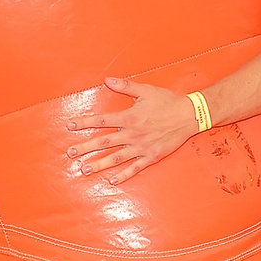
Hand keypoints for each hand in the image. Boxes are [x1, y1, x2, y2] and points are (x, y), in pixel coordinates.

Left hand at [69, 76, 202, 186]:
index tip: (70, 125)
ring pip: (116, 158)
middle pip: (104, 142)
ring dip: (99, 164)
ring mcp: (141, 148)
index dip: (84, 122)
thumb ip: (125, 86)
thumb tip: (107, 79)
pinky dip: (123, 175)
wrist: (190, 116)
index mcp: (129, 117)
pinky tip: (111, 180)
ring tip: (84, 169)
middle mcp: (132, 134)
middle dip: (85, 148)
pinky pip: (135, 168)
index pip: (101, 120)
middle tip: (70, 153)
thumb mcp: (146, 90)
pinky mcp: (151, 156)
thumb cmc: (167, 101)